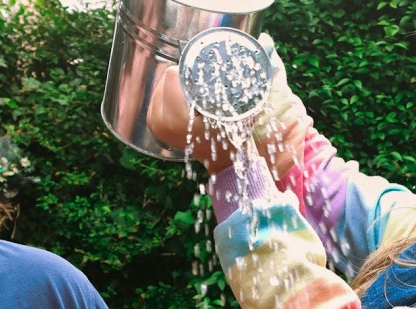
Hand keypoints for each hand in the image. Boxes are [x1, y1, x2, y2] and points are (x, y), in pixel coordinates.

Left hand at [146, 34, 311, 178]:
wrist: (224, 160)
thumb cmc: (233, 135)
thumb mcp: (242, 105)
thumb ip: (250, 77)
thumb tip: (262, 41)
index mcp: (175, 117)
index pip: (172, 75)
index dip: (191, 72)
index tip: (205, 77)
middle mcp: (160, 121)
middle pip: (166, 77)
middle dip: (184, 78)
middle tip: (202, 87)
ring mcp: (154, 123)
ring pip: (161, 84)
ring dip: (177, 85)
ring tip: (195, 94)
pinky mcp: (153, 124)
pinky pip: (158, 94)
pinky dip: (170, 93)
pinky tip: (185, 99)